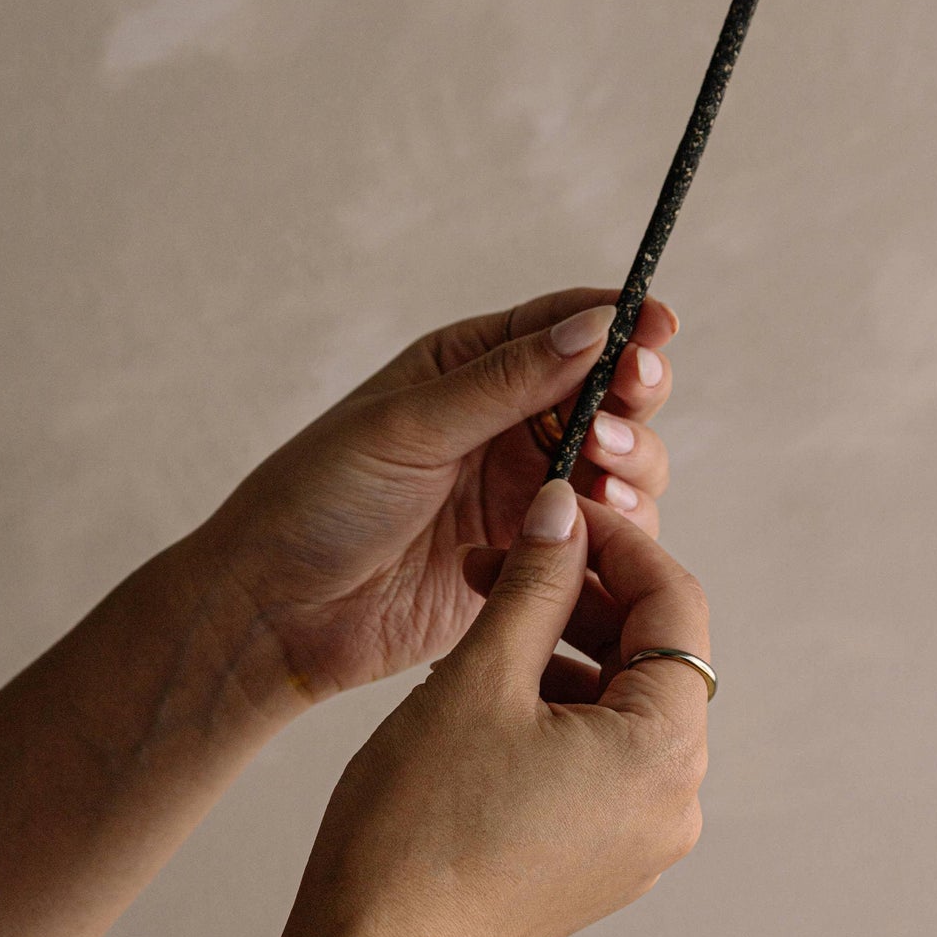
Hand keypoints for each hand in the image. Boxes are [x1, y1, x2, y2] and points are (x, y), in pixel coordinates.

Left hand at [189, 289, 677, 699]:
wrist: (276, 612)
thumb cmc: (316, 501)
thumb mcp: (407, 427)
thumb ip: (505, 382)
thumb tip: (593, 327)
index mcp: (470, 367)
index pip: (564, 328)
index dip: (621, 324)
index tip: (660, 327)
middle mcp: (508, 423)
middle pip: (610, 394)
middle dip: (634, 396)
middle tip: (625, 408)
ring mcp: (524, 491)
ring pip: (619, 465)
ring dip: (631, 462)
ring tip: (603, 470)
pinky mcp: (534, 559)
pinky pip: (603, 538)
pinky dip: (617, 530)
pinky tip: (596, 528)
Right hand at [292, 483, 710, 936]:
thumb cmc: (419, 822)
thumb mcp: (480, 675)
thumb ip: (535, 581)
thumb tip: (563, 507)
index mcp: (664, 752)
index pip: (674, 607)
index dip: (617, 543)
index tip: (558, 505)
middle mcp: (675, 802)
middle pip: (652, 657)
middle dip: (580, 595)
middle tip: (501, 556)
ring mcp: (640, 840)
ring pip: (620, 704)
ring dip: (561, 647)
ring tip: (482, 618)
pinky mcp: (601, 861)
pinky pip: (599, 758)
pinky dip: (557, 707)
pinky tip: (487, 685)